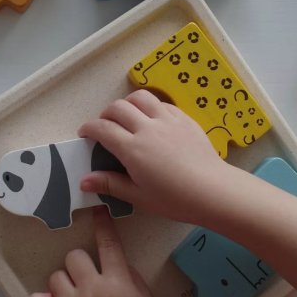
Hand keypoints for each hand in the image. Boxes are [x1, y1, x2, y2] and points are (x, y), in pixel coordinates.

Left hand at [27, 209, 159, 296]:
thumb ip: (128, 276)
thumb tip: (113, 261)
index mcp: (117, 282)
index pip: (108, 243)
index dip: (102, 223)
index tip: (97, 210)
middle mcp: (93, 290)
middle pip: (74, 256)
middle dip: (80, 264)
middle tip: (88, 279)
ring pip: (56, 277)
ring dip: (63, 283)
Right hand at [77, 89, 231, 223]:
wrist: (212, 191)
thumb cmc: (175, 199)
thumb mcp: (138, 196)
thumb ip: (110, 184)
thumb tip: (84, 180)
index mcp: (132, 149)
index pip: (102, 128)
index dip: (89, 128)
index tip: (85, 133)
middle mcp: (147, 128)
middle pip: (118, 107)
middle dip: (105, 113)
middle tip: (104, 125)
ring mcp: (168, 120)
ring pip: (141, 97)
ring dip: (128, 103)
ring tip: (127, 115)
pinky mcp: (185, 119)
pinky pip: (163, 104)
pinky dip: (152, 107)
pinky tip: (153, 119)